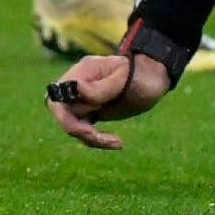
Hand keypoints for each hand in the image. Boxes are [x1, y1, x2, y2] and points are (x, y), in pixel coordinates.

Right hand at [45, 54, 170, 149]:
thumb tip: (75, 88)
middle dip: (80, 131)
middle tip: (105, 139)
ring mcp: (82, 97)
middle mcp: (77, 84)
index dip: (69, 116)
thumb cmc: (142, 76)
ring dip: (91, 138)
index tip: (92, 123)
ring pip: (72, 124)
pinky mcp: (89, 109)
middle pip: (63, 114)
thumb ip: (100, 88)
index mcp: (82, 72)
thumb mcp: (125, 82)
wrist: (154, 77)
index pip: (59, 98)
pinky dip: (96, 138)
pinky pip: (83, 128)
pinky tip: (116, 142)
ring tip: (117, 142)